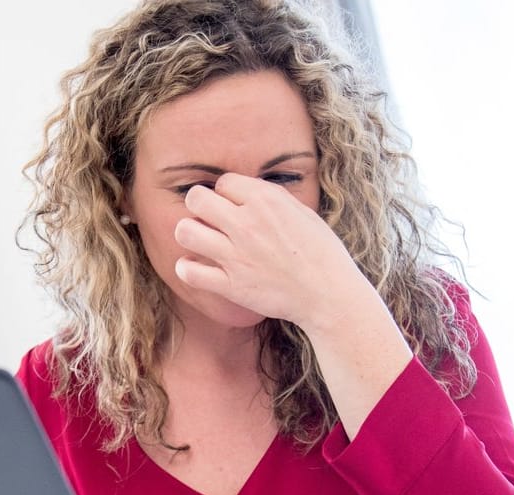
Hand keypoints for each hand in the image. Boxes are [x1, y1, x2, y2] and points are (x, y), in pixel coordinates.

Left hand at [173, 173, 361, 327]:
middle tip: (209, 219)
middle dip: (198, 206)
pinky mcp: (231, 285)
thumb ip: (271, 198)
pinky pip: (189, 271)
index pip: (223, 182)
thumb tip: (245, 191)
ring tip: (201, 241)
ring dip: (189, 234)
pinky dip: (187, 269)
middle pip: (195, 198)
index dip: (227, 194)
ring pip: (185, 231)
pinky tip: (197, 268)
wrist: (328, 294)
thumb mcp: (302, 212)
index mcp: (265, 201)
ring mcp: (236, 255)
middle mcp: (246, 224)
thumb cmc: (321, 252)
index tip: (234, 207)